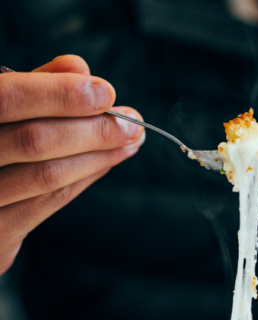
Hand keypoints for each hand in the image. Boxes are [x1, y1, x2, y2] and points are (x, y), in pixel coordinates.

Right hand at [0, 55, 144, 274]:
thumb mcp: (1, 110)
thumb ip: (33, 86)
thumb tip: (78, 67)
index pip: (7, 99)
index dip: (60, 95)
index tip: (105, 93)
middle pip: (34, 141)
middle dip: (93, 130)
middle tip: (132, 123)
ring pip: (47, 175)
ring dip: (100, 156)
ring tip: (130, 141)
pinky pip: (49, 203)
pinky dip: (85, 178)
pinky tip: (107, 162)